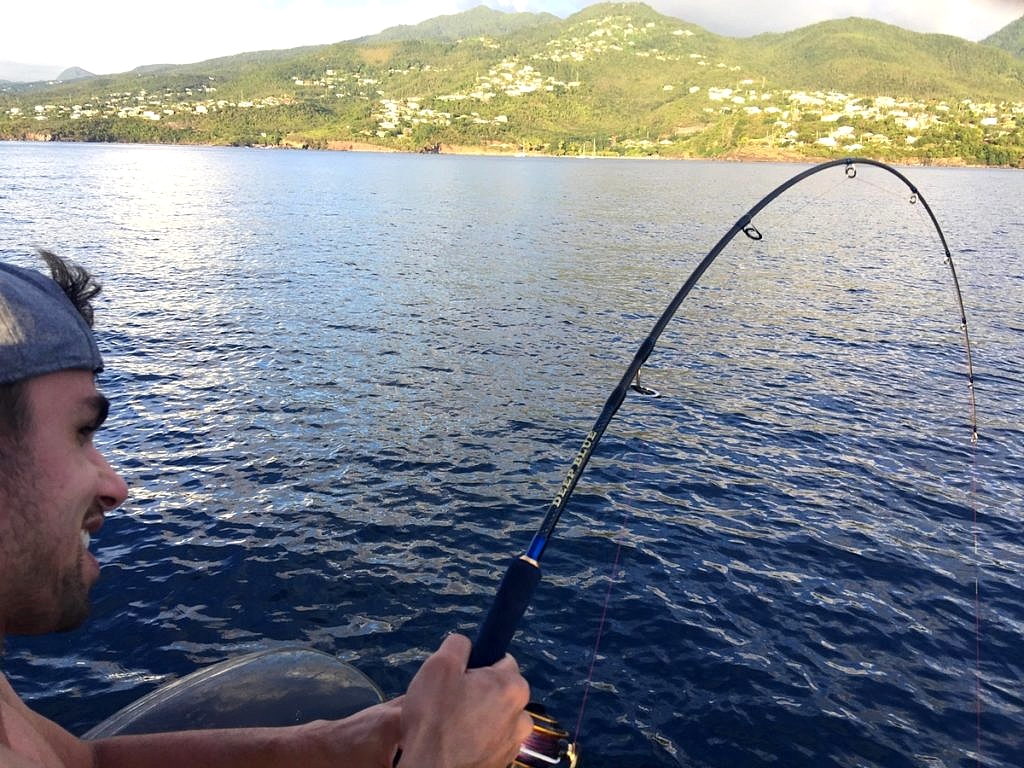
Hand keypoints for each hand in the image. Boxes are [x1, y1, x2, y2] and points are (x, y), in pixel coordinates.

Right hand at [399, 633, 531, 767]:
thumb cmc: (436, 719)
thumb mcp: (439, 666)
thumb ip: (457, 645)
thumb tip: (464, 644)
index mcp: (513, 686)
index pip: (502, 660)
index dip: (478, 664)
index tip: (460, 675)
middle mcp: (522, 715)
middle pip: (501, 690)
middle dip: (479, 691)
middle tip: (450, 700)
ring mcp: (514, 743)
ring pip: (496, 717)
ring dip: (480, 717)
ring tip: (451, 725)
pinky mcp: (502, 763)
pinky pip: (491, 741)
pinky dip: (477, 739)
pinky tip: (455, 742)